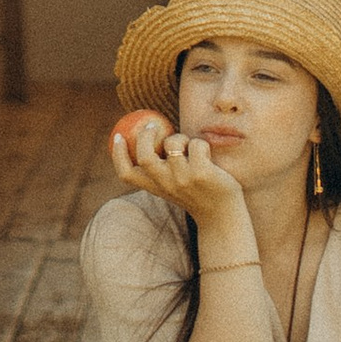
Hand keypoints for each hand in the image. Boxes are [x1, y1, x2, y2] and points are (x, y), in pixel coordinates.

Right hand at [110, 116, 254, 246]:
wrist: (222, 216)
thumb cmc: (199, 194)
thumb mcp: (175, 185)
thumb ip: (163, 169)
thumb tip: (151, 136)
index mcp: (156, 188)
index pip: (126, 174)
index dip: (118, 154)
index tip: (118, 136)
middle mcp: (166, 184)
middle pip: (145, 156)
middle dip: (145, 135)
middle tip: (152, 125)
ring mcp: (183, 179)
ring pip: (174, 143)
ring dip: (181, 138)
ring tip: (190, 146)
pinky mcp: (202, 173)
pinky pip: (197, 145)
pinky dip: (201, 144)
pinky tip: (207, 155)